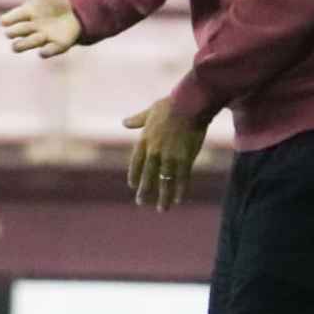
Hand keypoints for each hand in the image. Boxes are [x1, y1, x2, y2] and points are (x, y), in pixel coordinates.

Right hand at [0, 0, 81, 57]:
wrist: (74, 12)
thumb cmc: (52, 0)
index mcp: (23, 14)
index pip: (7, 20)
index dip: (8, 19)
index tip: (18, 15)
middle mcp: (28, 29)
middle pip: (12, 34)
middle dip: (18, 30)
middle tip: (32, 24)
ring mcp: (40, 39)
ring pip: (20, 47)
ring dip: (28, 42)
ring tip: (41, 35)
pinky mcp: (54, 46)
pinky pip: (45, 53)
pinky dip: (45, 51)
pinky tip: (49, 42)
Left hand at [124, 98, 207, 212]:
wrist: (189, 104)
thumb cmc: (170, 104)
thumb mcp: (150, 111)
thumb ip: (138, 120)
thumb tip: (124, 122)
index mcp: (145, 140)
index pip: (136, 162)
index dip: (134, 175)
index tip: (132, 185)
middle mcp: (155, 151)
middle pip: (148, 176)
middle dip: (145, 191)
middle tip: (141, 202)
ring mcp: (170, 156)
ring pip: (165, 181)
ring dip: (163, 196)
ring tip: (162, 209)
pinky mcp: (185, 158)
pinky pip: (182, 178)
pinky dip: (180, 190)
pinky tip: (179, 199)